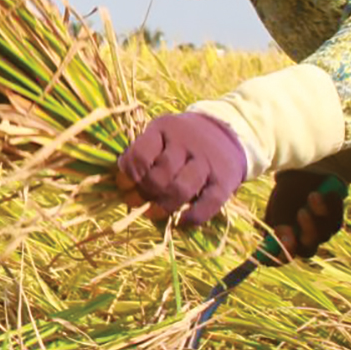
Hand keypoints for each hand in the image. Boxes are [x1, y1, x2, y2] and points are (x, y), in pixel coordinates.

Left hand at [115, 112, 247, 226]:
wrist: (227, 131)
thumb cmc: (182, 139)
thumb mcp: (160, 135)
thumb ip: (142, 155)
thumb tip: (123, 187)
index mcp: (166, 129)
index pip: (141, 154)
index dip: (129, 173)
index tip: (125, 184)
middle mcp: (188, 143)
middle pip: (161, 174)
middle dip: (145, 192)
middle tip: (137, 201)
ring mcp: (208, 162)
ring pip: (181, 189)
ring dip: (163, 205)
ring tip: (153, 212)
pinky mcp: (225, 180)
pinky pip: (208, 204)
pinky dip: (192, 217)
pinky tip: (180, 220)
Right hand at [263, 169, 346, 257]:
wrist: (309, 172)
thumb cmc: (289, 189)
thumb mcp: (280, 202)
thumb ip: (279, 220)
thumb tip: (282, 236)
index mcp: (281, 239)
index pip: (279, 259)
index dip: (281, 255)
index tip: (285, 240)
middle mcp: (301, 241)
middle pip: (307, 251)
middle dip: (307, 231)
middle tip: (302, 213)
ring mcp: (319, 234)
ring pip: (323, 235)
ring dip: (318, 213)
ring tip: (313, 194)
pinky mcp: (334, 224)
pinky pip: (336, 221)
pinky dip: (331, 206)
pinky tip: (325, 192)